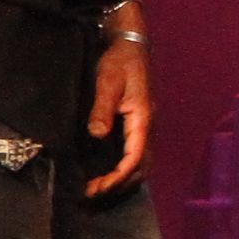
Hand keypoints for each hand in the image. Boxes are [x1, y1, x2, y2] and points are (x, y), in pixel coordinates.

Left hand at [85, 3, 151, 198]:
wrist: (130, 45)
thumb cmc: (119, 61)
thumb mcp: (108, 82)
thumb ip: (102, 109)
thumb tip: (97, 135)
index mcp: (142, 119)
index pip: (134, 158)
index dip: (117, 177)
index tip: (96, 188)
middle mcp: (146, 127)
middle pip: (141, 167)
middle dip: (119, 184)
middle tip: (92, 193)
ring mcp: (143, 126)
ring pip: (140, 162)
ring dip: (121, 179)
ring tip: (97, 187)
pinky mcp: (137, 124)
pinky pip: (134, 154)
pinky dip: (122, 168)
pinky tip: (105, 170)